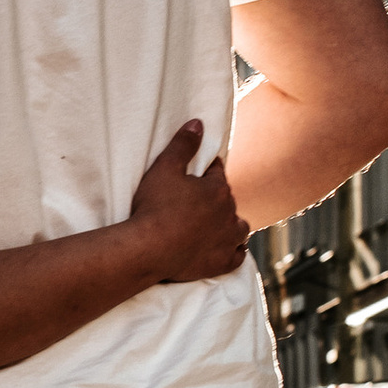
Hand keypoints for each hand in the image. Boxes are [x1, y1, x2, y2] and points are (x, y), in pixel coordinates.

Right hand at [128, 122, 248, 283]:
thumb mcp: (164, 168)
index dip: (207, 171)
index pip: (217, 173)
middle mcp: (229, 213)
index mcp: (217, 189)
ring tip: (219, 224)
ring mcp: (227, 240)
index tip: (199, 173)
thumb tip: (198, 123)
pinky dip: (235, 251)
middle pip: (228, 200)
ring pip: (240, 228)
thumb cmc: (154, 207)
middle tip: (199, 201)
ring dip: (232, 224)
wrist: (148, 248)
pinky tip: (230, 250)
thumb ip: (183, 145)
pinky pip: (237, 256)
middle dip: (217, 198)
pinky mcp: (221, 263)